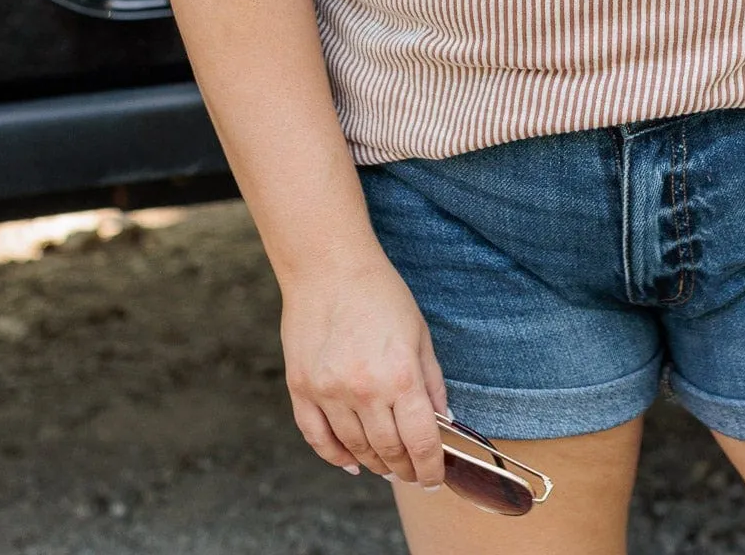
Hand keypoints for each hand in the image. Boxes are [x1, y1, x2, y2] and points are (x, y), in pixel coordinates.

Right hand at [281, 253, 449, 487]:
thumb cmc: (379, 293)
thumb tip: (443, 420)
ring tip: (387, 465)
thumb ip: (432, 381)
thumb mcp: (419, 333)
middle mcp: (364, 391)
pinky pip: (317, 438)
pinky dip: (336, 456)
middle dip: (404, 469)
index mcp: (400, 375)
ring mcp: (328, 392)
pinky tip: (351, 461)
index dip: (431, 468)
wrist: (328, 266)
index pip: (421, 441)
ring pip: (355, 449)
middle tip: (412, 473)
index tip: (434, 478)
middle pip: (388, 451)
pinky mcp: (301, 389)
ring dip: (375, 463)